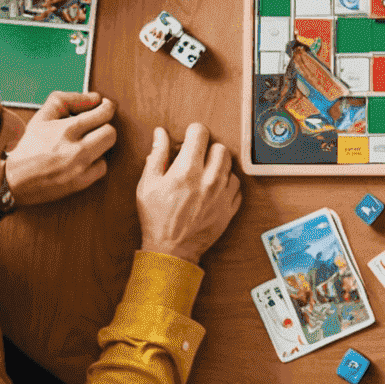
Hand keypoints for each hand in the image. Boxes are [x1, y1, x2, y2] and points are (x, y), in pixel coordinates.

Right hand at [3, 92, 116, 204]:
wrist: (14, 181)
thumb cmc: (29, 147)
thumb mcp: (43, 116)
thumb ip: (68, 99)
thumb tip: (95, 98)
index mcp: (66, 130)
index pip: (103, 113)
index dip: (107, 107)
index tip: (104, 106)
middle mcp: (75, 150)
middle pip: (111, 131)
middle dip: (104, 126)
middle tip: (95, 126)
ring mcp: (80, 168)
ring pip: (108, 149)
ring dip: (100, 144)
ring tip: (85, 143)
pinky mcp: (81, 183)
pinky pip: (102, 168)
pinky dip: (95, 162)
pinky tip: (82, 159)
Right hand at [135, 123, 241, 263]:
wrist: (170, 251)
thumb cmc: (155, 218)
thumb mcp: (148, 185)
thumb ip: (157, 156)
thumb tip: (161, 133)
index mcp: (187, 170)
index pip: (201, 133)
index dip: (194, 132)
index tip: (190, 138)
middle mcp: (209, 179)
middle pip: (220, 147)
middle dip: (208, 149)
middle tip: (197, 159)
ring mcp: (222, 194)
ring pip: (230, 165)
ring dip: (218, 166)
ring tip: (205, 175)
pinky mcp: (230, 208)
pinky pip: (237, 186)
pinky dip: (227, 184)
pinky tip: (214, 189)